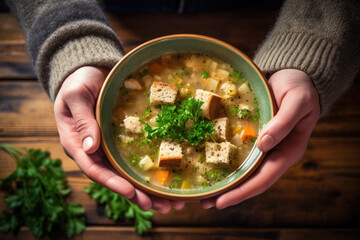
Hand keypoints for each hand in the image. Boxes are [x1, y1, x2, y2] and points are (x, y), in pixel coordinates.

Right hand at [54, 66, 183, 212]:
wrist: (88, 71)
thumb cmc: (78, 81)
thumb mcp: (77, 95)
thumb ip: (83, 119)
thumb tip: (91, 146)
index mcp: (76, 142)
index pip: (93, 168)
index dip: (112, 182)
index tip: (130, 192)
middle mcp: (92, 150)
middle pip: (113, 178)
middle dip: (135, 194)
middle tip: (158, 207)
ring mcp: (106, 148)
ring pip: (125, 174)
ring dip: (145, 190)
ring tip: (167, 203)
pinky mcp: (118, 142)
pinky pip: (132, 160)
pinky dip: (146, 173)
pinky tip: (164, 182)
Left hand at [201, 69, 319, 208]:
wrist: (295, 76)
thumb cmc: (300, 89)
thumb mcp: (297, 101)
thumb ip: (283, 122)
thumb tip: (263, 144)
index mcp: (288, 151)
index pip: (264, 179)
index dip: (243, 191)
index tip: (222, 201)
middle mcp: (274, 153)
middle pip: (251, 179)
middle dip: (230, 193)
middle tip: (206, 203)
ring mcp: (264, 146)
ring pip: (243, 169)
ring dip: (225, 181)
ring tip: (204, 193)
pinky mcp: (253, 136)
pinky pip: (239, 152)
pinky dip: (225, 161)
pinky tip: (209, 163)